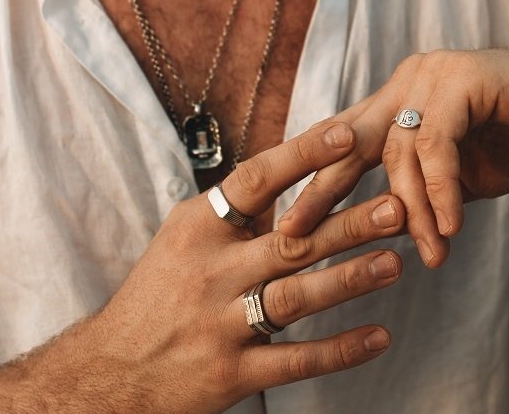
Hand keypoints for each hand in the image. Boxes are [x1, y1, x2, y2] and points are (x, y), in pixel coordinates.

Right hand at [87, 124, 403, 412]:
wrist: (112, 371)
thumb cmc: (155, 295)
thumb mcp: (180, 239)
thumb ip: (228, 212)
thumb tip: (285, 171)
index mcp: (197, 228)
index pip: (255, 180)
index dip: (302, 155)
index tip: (348, 137)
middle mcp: (210, 270)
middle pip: (290, 241)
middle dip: (347, 223)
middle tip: (396, 205)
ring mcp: (221, 322)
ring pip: (297, 296)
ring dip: (350, 278)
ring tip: (396, 262)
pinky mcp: (233, 373)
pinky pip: (296, 359)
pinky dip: (341, 350)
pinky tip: (379, 336)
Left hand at [278, 45, 508, 268]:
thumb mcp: (463, 175)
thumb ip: (424, 190)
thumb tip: (390, 227)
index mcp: (399, 100)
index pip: (345, 141)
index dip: (315, 181)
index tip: (288, 226)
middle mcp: (406, 81)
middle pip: (349, 139)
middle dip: (320, 188)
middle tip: (293, 235)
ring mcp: (431, 75)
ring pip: (398, 150)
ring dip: (411, 209)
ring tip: (428, 253)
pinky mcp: (461, 78)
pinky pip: (436, 143)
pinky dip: (441, 189)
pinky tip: (449, 228)